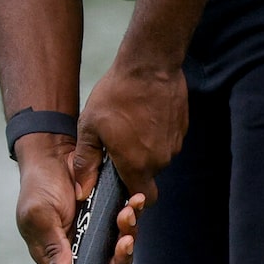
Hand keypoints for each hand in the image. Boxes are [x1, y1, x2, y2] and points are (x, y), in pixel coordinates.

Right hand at [13, 139, 145, 263]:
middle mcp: (81, 247)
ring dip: (129, 231)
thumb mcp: (39, 216)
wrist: (53, 152)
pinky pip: (128, 221)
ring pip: (122, 245)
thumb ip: (51, 246)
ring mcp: (97, 231)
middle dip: (120, 257)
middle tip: (124, 240)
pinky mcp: (110, 213)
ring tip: (128, 211)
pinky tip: (135, 201)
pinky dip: (134, 213)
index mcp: (59, 255)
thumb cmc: (38, 185)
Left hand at [74, 58, 185, 209]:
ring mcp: (174, 144)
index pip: (143, 199)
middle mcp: (160, 160)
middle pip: (148, 176)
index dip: (132, 198)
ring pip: (158, 158)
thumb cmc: (117, 94)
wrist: (150, 65)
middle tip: (117, 145)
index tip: (121, 186)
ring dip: (145, 149)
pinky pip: (167, 141)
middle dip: (134, 167)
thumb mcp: (90, 127)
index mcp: (137, 165)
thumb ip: (86, 162)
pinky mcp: (181, 129)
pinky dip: (156, 135)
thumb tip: (82, 191)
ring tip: (130, 125)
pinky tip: (143, 115)